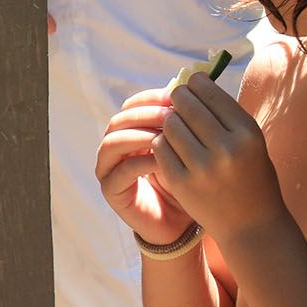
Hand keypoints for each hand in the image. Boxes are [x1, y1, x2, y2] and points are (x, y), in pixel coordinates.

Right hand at [95, 87, 193, 245]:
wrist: (183, 222)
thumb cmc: (191, 181)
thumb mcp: (192, 147)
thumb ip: (188, 121)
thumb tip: (197, 84)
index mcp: (133, 131)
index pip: (134, 105)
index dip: (152, 98)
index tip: (178, 96)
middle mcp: (116, 147)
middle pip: (120, 120)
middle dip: (146, 115)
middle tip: (172, 115)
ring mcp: (109, 168)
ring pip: (113, 142)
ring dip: (140, 135)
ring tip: (167, 137)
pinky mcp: (111, 190)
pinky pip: (121, 171)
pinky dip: (142, 162)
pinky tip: (164, 161)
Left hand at [152, 72, 285, 241]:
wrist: (251, 224)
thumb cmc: (251, 176)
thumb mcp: (250, 141)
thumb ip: (225, 114)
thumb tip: (193, 78)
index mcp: (248, 133)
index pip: (209, 92)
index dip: (195, 83)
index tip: (190, 85)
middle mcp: (227, 148)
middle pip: (186, 104)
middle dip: (178, 99)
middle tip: (176, 101)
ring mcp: (203, 167)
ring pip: (170, 124)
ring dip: (169, 121)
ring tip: (175, 126)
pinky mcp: (182, 182)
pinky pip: (160, 148)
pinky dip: (162, 143)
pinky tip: (170, 146)